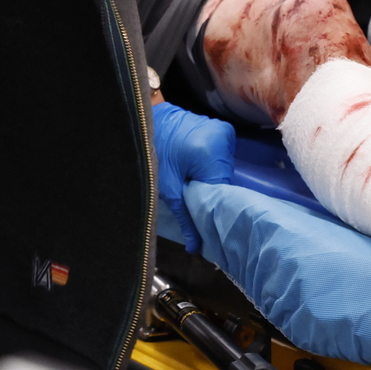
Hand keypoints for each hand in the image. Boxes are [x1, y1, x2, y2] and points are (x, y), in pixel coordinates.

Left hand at [151, 101, 235, 253]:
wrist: (146, 120)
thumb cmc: (154, 154)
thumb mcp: (168, 188)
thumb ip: (186, 217)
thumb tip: (196, 248)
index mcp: (210, 154)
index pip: (222, 189)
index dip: (213, 204)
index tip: (205, 215)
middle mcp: (221, 139)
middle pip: (224, 177)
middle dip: (211, 189)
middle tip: (195, 196)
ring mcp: (222, 130)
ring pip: (224, 166)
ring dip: (211, 175)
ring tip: (195, 180)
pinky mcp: (221, 127)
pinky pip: (222, 153)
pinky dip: (212, 162)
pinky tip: (197, 165)